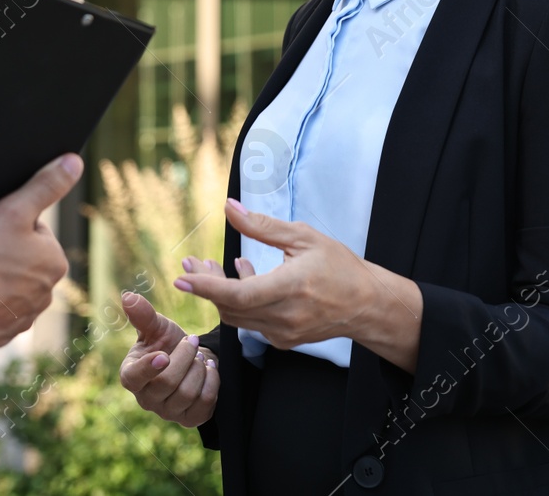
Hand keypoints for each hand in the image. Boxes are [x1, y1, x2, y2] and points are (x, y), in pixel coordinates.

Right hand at [0, 153, 82, 349]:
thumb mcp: (13, 208)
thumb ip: (46, 185)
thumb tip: (73, 162)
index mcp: (55, 262)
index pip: (34, 232)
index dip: (10, 226)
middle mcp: (46, 293)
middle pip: (23, 260)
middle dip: (4, 254)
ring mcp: (24, 317)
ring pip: (9, 286)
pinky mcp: (2, 333)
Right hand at [117, 288, 218, 426]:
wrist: (190, 360)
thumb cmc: (167, 342)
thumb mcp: (156, 326)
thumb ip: (143, 314)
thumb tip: (128, 296)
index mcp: (131, 375)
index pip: (134, 379)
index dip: (148, 369)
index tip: (164, 355)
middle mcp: (146, 399)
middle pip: (167, 383)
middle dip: (185, 357)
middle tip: (192, 340)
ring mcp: (168, 412)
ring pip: (187, 393)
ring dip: (199, 368)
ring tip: (200, 355)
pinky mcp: (190, 419)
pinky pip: (205, 403)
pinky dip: (212, 381)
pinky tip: (209, 368)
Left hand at [173, 198, 422, 370]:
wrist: (367, 305)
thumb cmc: (339, 266)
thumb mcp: (303, 237)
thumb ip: (263, 225)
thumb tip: (229, 209)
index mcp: (290, 288)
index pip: (238, 294)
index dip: (206, 287)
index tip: (181, 278)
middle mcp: (284, 316)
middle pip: (230, 306)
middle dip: (205, 285)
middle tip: (190, 263)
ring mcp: (283, 333)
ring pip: (237, 317)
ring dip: (219, 293)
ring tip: (210, 266)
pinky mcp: (283, 340)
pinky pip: (250, 322)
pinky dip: (239, 302)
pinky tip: (243, 276)